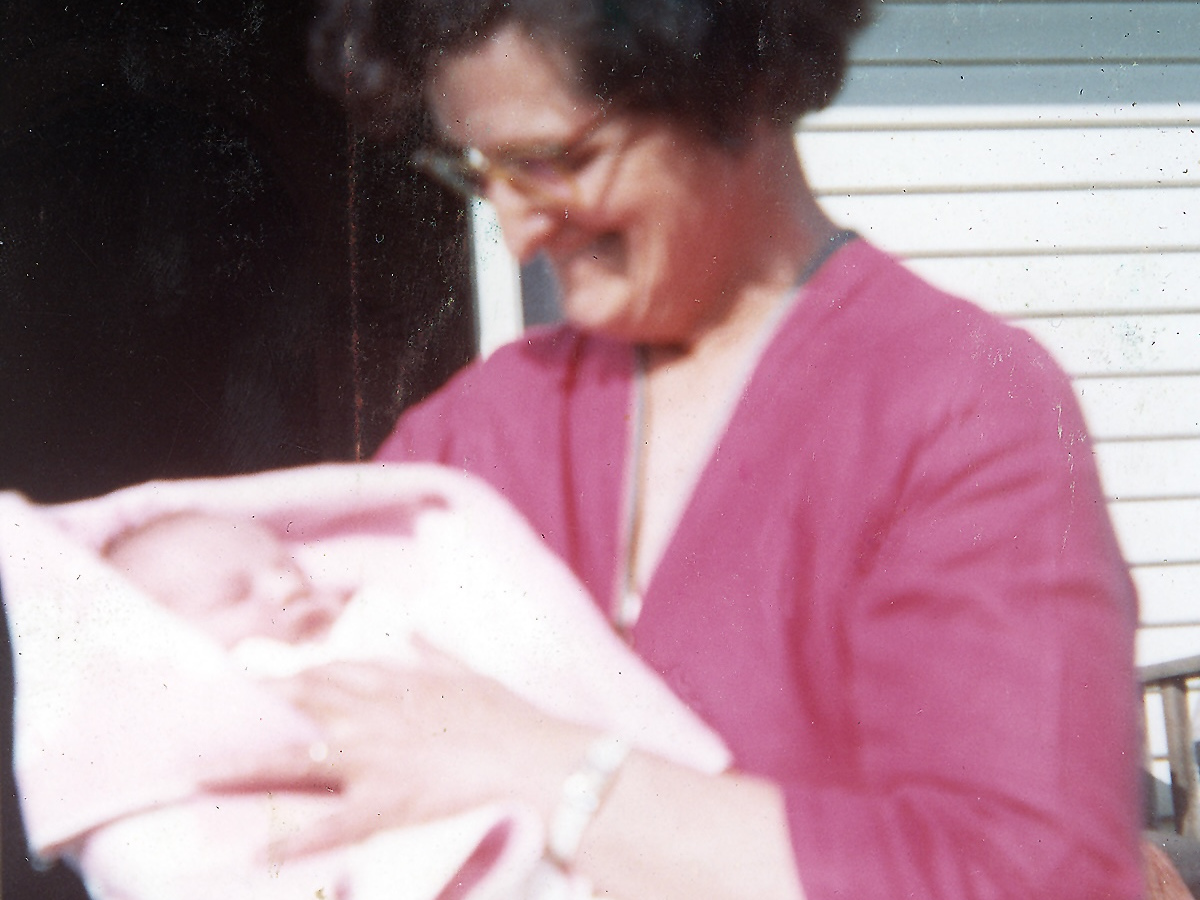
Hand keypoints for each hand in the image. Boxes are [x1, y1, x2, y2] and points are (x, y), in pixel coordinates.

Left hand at [212, 648, 593, 855]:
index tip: (259, 676)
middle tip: (207, 710)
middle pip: (300, 705)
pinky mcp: (388, 803)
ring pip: (296, 760)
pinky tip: (259, 852)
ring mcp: (376, 759)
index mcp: (397, 684)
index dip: (293, 675)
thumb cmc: (511, 718)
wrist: (539, 760)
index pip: (332, 672)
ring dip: (244, 766)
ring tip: (198, 774)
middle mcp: (375, 715)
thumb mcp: (471, 673)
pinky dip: (296, 840)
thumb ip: (433, 650)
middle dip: (253, 707)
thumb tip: (411, 623)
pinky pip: (332, 825)